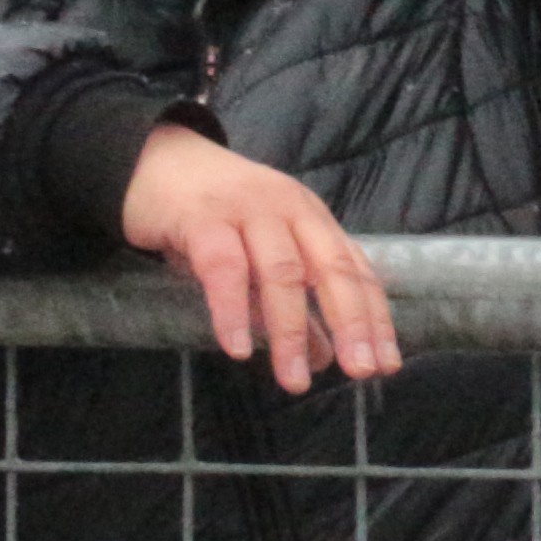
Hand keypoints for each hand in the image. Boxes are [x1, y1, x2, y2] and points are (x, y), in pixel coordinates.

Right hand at [120, 123, 398, 394]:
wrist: (154, 159)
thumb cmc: (215, 215)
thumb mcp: (261, 257)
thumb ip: (295, 305)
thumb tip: (326, 358)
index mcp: (313, 219)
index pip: (356, 271)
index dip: (374, 318)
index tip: (386, 364)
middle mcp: (290, 209)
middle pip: (331, 269)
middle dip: (351, 323)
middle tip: (361, 372)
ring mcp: (248, 209)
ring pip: (281, 273)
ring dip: (290, 332)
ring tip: (294, 381)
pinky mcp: (202, 217)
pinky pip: (223, 268)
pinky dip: (233, 311)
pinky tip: (239, 350)